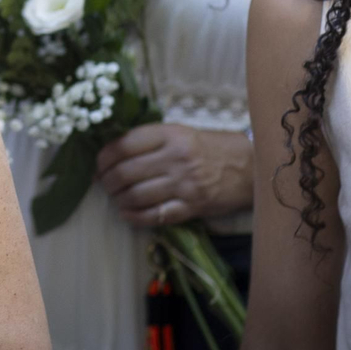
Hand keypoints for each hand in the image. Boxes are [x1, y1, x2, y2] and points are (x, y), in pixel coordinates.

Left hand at [95, 122, 252, 227]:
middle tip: (104, 184)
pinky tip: (127, 213)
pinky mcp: (192, 207)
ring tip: (115, 198)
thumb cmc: (212, 147)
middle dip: (107, 181)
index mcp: (171, 135)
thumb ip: (151, 141)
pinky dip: (135, 216)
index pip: (125, 144)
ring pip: (137, 195)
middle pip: (126, 172)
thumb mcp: (181, 133)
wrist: (251, 165)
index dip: (104, 156)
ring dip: (119, 199)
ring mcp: (185, 185)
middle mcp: (176, 158)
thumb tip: (114, 154)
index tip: (99, 163)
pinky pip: (156, 215)